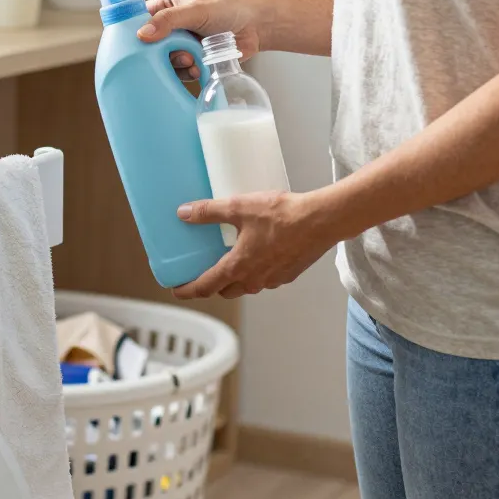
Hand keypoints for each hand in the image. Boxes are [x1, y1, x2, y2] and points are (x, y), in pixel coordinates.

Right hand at [138, 0, 270, 80]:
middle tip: (176, 52)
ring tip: (192, 59)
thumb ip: (168, 21)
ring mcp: (181, 44)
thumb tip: (142, 34)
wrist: (256, 27)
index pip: (139, 19)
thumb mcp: (195, 10)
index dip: (135, 32)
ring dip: (176, 64)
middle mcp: (170, 26)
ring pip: (164, 61)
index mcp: (166, 7)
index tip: (139, 44)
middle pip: (150, 46)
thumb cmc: (229, 9)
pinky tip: (198, 67)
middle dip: (161, 53)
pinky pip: (179, 72)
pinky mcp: (192, 59)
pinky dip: (187, 73)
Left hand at [171, 191, 336, 299]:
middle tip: (201, 274)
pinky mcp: (288, 275)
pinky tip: (257, 254)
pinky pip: (265, 279)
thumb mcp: (239, 207)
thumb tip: (184, 212)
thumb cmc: (282, 215)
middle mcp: (253, 280)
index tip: (177, 291)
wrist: (321, 221)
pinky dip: (255, 272)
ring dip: (234, 279)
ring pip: (246, 286)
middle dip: (211, 286)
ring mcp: (272, 280)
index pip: (205, 287)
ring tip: (229, 261)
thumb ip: (209, 211)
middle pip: (224, 290)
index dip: (187, 290)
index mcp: (237, 267)